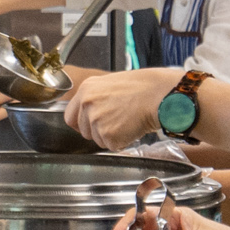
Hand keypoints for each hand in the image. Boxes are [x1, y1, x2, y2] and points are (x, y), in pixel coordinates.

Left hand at [69, 68, 184, 149]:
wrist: (159, 95)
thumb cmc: (142, 87)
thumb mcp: (110, 84)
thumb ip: (95, 97)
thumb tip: (88, 112)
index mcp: (85, 89)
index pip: (70, 116)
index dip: (81, 123)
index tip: (89, 125)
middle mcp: (87, 104)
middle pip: (83, 131)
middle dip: (97, 131)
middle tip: (116, 122)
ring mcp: (96, 121)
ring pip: (98, 140)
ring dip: (111, 136)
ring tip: (127, 121)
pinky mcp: (108, 136)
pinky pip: (112, 146)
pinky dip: (122, 142)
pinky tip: (131, 128)